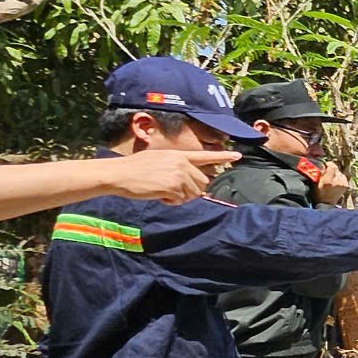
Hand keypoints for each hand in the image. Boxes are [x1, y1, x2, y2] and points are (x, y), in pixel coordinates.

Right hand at [108, 148, 239, 203]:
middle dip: (192, 190)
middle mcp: (181, 163)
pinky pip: (181, 200)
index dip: (223, 156)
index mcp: (178, 154)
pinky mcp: (173, 187)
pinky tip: (158, 195)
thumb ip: (176, 167)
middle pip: (202, 182)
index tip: (238, 156)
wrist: (119, 173)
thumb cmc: (135, 169)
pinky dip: (171, 202)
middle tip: (173, 191)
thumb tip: (190, 182)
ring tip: (162, 191)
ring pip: (193, 193)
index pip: (204, 156)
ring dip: (181, 197)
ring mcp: (178, 174)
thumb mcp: (158, 160)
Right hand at [311, 159, 351, 205]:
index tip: (326, 164)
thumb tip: (323, 166)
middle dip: (331, 169)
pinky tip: (335, 181)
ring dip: (335, 174)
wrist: (326, 204)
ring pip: (340, 173)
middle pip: (336, 169)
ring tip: (331, 178)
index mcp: (329, 180)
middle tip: (327, 172)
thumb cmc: (319, 194)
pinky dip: (339, 178)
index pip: (333, 166)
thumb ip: (321, 173)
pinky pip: (343, 177)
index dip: (329, 164)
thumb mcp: (317, 182)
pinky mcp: (346, 185)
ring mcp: (343, 183)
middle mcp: (337, 181)